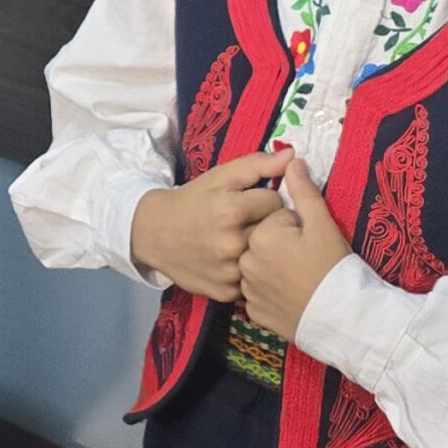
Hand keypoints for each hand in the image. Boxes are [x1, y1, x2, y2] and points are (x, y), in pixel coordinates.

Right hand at [128, 152, 292, 299]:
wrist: (154, 233)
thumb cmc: (192, 200)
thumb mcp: (220, 176)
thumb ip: (258, 164)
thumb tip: (292, 155)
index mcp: (232, 211)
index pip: (277, 203)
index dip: (265, 200)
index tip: (250, 203)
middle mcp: (232, 244)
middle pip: (275, 232)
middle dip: (265, 225)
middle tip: (246, 222)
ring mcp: (229, 272)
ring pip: (265, 258)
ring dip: (259, 250)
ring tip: (240, 241)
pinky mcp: (224, 292)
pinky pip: (252, 282)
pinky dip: (246, 273)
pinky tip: (231, 261)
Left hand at [234, 153, 354, 342]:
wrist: (343, 319)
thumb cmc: (334, 267)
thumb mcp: (322, 224)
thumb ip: (304, 191)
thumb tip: (292, 160)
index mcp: (260, 236)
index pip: (276, 218)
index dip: (296, 227)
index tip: (310, 242)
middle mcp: (245, 262)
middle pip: (264, 241)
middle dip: (282, 245)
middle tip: (306, 260)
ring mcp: (247, 289)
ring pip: (260, 266)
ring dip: (274, 267)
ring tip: (300, 277)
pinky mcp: (253, 311)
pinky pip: (259, 292)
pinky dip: (271, 291)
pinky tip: (291, 295)